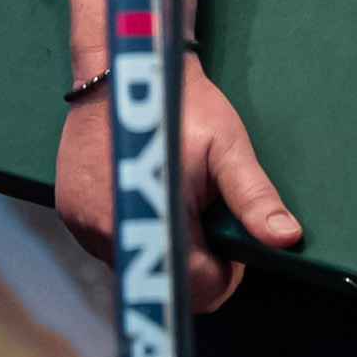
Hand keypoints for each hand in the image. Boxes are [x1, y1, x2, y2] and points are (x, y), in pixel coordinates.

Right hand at [54, 64, 301, 312]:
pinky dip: (134, 233)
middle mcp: (110, 232)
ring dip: (163, 248)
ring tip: (173, 198)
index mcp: (154, 218)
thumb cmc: (180, 104)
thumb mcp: (227, 147)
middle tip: (202, 215)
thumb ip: (254, 198)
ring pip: (138, 267)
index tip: (229, 241)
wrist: (124, 67)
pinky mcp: (70, 216)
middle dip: (195, 262)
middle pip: (168, 284)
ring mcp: (84, 226)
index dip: (225, 272)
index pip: (200, 289)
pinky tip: (144, 195)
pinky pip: (111, 248)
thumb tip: (285, 238)